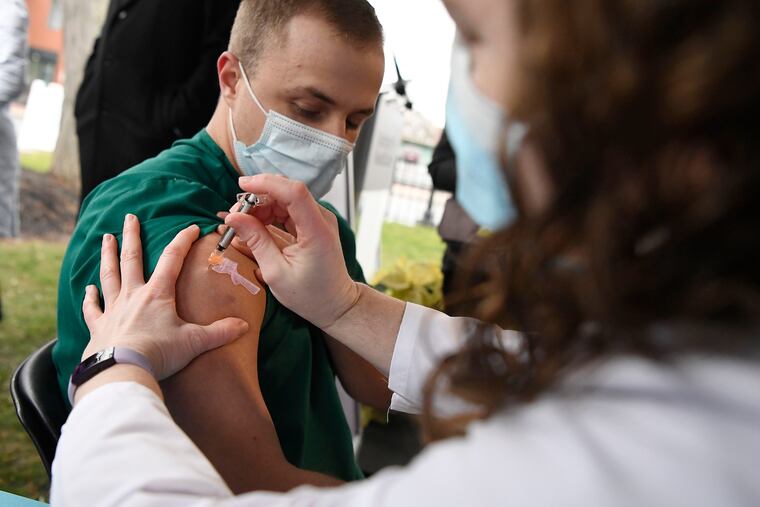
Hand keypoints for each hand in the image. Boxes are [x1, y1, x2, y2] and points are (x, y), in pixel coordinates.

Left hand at [81, 214, 248, 379]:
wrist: (122, 371)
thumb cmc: (158, 353)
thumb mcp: (194, 342)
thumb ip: (219, 332)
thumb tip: (243, 326)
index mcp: (157, 293)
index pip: (172, 259)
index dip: (183, 241)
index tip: (192, 227)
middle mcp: (133, 295)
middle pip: (131, 259)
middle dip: (132, 236)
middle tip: (129, 217)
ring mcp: (113, 309)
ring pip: (109, 275)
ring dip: (108, 255)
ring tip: (106, 238)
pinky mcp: (99, 327)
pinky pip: (93, 308)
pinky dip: (90, 298)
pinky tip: (88, 289)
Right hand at [223, 174, 358, 328]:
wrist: (334, 303)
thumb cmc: (309, 294)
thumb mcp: (275, 272)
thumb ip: (256, 241)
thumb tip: (233, 218)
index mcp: (317, 231)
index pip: (294, 193)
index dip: (267, 184)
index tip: (241, 186)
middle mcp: (321, 219)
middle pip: (286, 192)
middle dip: (257, 198)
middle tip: (235, 215)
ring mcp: (318, 219)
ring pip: (284, 199)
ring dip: (260, 206)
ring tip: (242, 225)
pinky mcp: (312, 223)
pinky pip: (287, 209)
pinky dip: (268, 214)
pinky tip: (254, 226)